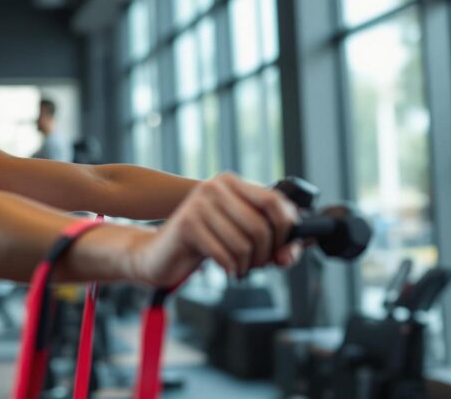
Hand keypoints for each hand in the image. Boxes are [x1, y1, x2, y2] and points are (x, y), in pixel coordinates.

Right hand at [133, 172, 301, 286]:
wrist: (161, 255)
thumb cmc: (206, 245)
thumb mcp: (242, 238)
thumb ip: (274, 245)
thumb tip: (289, 255)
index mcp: (232, 183)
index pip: (275, 201)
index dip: (287, 230)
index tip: (282, 249)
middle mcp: (215, 187)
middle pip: (261, 227)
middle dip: (265, 255)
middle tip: (257, 265)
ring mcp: (199, 203)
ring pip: (244, 244)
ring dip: (247, 265)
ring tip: (239, 267)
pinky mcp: (187, 224)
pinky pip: (225, 254)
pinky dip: (230, 268)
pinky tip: (226, 268)